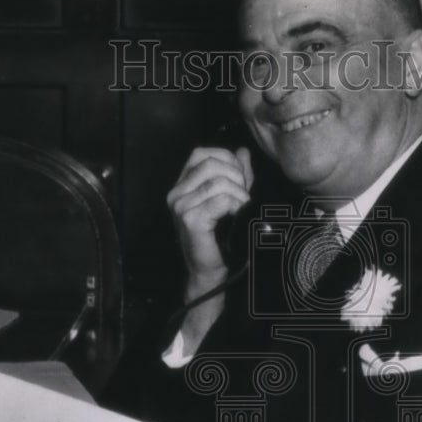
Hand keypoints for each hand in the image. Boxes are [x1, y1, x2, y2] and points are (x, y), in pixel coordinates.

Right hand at [167, 146, 253, 293]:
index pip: (202, 154)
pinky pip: (220, 200)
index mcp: (182, 184)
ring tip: (243, 207)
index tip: (240, 178)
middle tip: (244, 195)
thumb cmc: (220, 236)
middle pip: (210, 164)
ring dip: (238, 193)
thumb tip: (243, 152)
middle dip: (235, 176)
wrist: (210, 269)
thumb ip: (237, 175)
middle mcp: (176, 193)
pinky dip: (235, 204)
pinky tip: (237, 215)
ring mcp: (180, 206)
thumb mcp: (230, 199)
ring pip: (217, 182)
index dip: (226, 160)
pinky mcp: (189, 219)